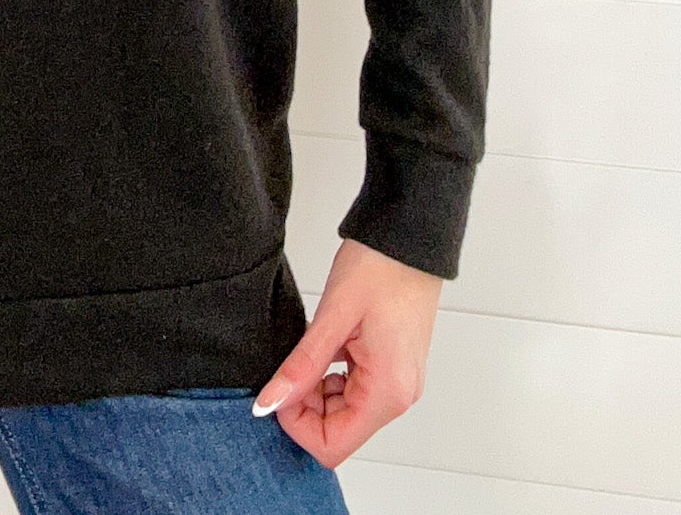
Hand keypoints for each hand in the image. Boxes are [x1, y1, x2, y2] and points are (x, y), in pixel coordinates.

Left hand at [252, 237, 443, 465]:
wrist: (411, 235)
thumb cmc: (381, 266)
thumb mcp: (332, 316)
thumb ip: (301, 366)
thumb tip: (269, 404)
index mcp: (387, 391)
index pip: (333, 445)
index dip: (297, 423)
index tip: (282, 388)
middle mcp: (399, 396)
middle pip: (339, 431)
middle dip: (306, 405)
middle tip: (294, 361)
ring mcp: (399, 383)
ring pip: (345, 412)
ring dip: (318, 390)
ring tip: (314, 346)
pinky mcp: (393, 368)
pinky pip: (356, 391)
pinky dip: (333, 377)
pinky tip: (328, 344)